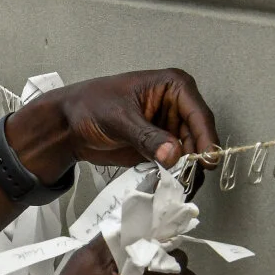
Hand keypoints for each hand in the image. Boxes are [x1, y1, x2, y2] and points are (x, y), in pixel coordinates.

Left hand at [8, 70, 217, 183]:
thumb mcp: (120, 119)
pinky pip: (176, 164)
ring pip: (191, 154)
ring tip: (179, 188)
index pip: (199, 114)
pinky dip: (175, 177)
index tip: (206, 161)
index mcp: (173, 87)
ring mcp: (170, 128)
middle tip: (189, 180)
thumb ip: (148, 137)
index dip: (206, 138)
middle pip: (199, 137)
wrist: (68, 124)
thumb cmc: (90, 107)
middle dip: (196, 159)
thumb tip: (174, 154)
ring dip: (187, 172)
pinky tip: (170, 188)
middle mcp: (177, 106)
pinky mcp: (161, 147)